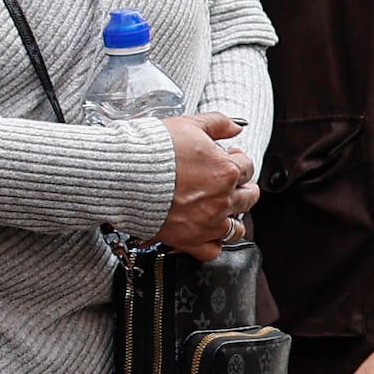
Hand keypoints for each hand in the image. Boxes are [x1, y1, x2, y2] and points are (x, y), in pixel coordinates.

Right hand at [160, 113, 259, 261]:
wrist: (125, 176)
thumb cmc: (153, 151)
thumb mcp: (189, 124)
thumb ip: (218, 123)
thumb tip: (235, 127)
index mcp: (226, 171)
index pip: (246, 166)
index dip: (237, 159)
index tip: (229, 159)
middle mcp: (222, 199)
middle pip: (248, 197)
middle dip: (242, 187)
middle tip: (230, 183)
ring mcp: (208, 222)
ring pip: (236, 228)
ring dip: (233, 217)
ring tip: (222, 209)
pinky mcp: (190, 240)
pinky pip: (213, 250)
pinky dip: (213, 243)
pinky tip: (208, 232)